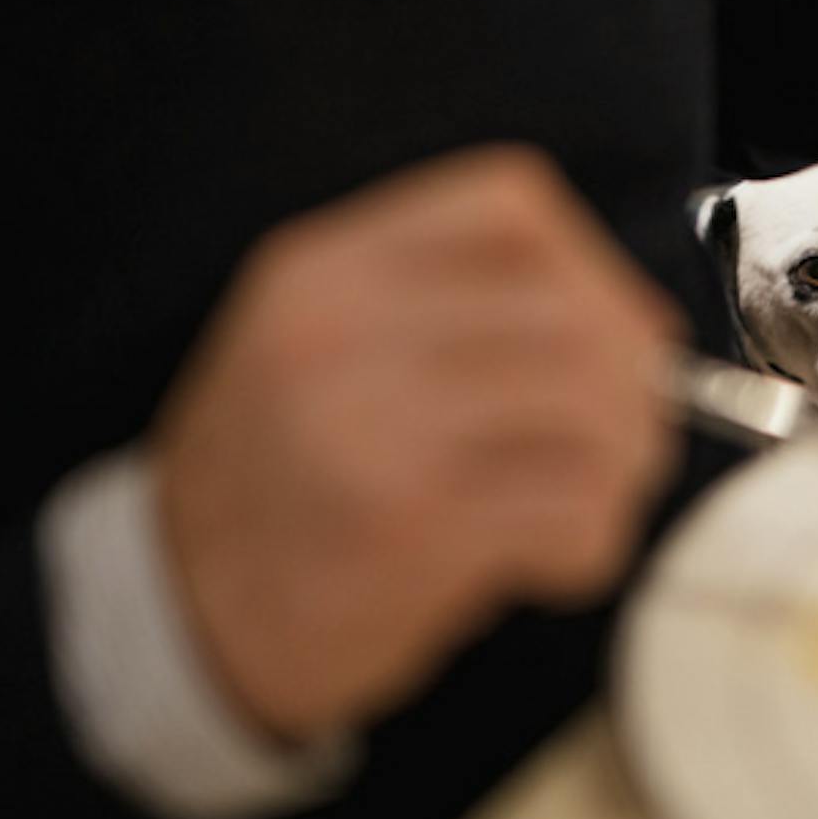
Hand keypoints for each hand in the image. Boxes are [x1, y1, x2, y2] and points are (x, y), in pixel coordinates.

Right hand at [152, 146, 682, 742]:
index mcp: (327, 269)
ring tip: (601, 492)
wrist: (180, 612)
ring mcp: (375, 433)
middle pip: (572, 314)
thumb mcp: (318, 337)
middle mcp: (345, 335)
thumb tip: (631, 321)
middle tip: (636, 429)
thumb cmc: (279, 473)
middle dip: (637, 379)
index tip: (619, 326)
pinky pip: (570, 512)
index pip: (511, 206)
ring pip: (590, 409)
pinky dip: (596, 539)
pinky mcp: (410, 534)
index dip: (595, 268)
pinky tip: (560, 556)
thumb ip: (450, 303)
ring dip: (627, 461)